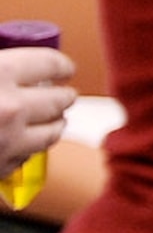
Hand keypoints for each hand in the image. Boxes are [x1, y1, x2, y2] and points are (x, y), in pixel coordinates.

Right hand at [2, 45, 78, 168]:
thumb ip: (1, 65)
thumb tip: (13, 65)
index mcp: (0, 73)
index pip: (49, 63)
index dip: (61, 65)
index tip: (66, 68)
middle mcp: (11, 108)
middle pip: (59, 100)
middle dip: (64, 97)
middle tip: (65, 95)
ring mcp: (7, 142)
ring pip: (51, 133)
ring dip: (55, 125)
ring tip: (55, 120)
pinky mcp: (0, 169)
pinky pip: (26, 158)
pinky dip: (27, 149)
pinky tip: (21, 143)